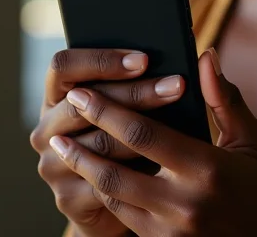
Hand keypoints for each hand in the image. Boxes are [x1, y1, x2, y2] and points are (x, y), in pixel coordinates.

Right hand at [30, 48, 186, 236]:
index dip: (101, 60)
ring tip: (177, 114)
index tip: (144, 59)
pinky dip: (136, 168)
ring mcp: (53, 165)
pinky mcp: (69, 198)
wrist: (129, 198)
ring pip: (98, 143)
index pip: (64, 66)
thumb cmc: (138, 137)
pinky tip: (166, 160)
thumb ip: (169, 76)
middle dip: (135, 92)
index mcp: (58, 93)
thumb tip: (208, 57)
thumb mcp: (141, 98)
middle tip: (177, 85)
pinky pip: (103, 181)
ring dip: (140, 128)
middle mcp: (48, 126)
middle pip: (85, 103)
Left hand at [48, 49, 256, 236]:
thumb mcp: (250, 140)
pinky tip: (91, 172)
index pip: (145, 135)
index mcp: (207, 169)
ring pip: (112, 197)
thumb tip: (205, 57)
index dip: (109, 111)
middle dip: (83, 142)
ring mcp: (169, 231)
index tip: (84, 92)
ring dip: (85, 169)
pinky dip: (103, 192)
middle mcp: (184, 204)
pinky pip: (122, 216)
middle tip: (63, 117)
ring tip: (63, 145)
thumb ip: (224, 99)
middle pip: (117, 171)